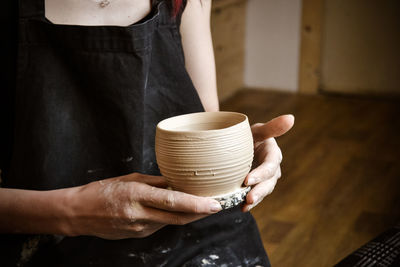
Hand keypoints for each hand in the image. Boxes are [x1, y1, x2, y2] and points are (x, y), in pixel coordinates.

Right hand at [65, 173, 221, 238]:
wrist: (78, 213)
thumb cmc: (101, 191)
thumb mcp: (128, 179)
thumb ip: (154, 182)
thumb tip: (176, 182)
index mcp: (137, 195)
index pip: (173, 201)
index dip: (196, 204)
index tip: (214, 203)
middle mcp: (140, 214)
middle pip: (178, 217)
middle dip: (201, 213)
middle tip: (218, 206)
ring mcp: (139, 228)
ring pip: (170, 222)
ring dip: (188, 215)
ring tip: (202, 205)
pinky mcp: (138, 235)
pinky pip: (160, 226)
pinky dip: (171, 218)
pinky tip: (177, 210)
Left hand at [242, 115, 294, 211]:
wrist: (239, 145)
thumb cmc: (248, 135)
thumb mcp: (258, 130)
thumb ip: (272, 127)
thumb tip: (291, 118)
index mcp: (273, 154)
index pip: (269, 166)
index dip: (261, 174)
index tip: (246, 180)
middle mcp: (272, 169)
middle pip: (268, 182)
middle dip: (259, 192)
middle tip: (248, 199)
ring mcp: (265, 179)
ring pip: (263, 191)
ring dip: (255, 199)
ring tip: (244, 206)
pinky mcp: (256, 185)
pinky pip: (255, 195)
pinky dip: (249, 203)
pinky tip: (241, 208)